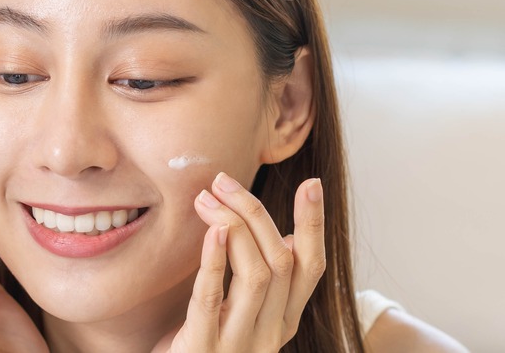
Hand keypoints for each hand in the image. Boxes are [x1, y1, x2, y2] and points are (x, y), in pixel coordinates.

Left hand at [154, 172, 325, 351]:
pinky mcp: (203, 348)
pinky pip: (212, 299)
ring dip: (232, 225)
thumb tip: (290, 237)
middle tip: (223, 180)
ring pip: (257, 274)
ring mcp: (239, 343)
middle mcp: (270, 333)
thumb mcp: (242, 312)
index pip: (311, 266)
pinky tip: (212, 230)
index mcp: (284, 320)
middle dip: (255, 211)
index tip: (311, 183)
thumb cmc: (208, 343)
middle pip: (281, 260)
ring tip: (206, 198)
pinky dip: (215, 261)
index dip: (313, 224)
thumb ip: (265, 281)